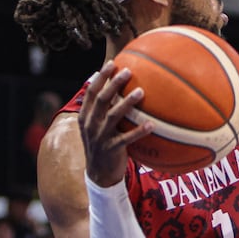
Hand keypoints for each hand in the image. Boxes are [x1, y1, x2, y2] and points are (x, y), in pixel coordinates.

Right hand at [78, 60, 152, 186]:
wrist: (99, 174)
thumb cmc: (104, 145)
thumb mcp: (98, 127)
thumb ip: (105, 110)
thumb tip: (119, 90)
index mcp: (86, 116)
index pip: (91, 92)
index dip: (101, 77)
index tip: (112, 63)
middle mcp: (91, 124)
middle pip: (102, 99)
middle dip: (113, 84)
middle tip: (128, 72)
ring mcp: (100, 137)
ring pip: (113, 116)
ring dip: (127, 103)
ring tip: (141, 92)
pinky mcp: (112, 149)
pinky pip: (127, 138)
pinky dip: (139, 131)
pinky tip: (152, 124)